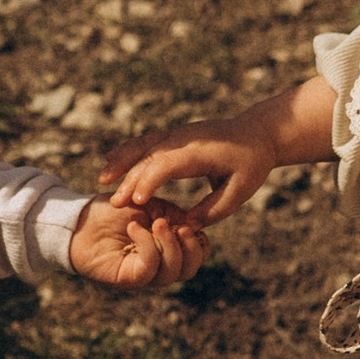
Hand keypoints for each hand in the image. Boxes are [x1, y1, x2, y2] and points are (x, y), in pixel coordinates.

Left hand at [70, 194, 209, 288]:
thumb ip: (172, 214)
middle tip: (181, 226)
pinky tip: (135, 227)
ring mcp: (142, 275)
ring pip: (171, 273)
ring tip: (157, 223)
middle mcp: (157, 267)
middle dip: (191, 247)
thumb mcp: (149, 205)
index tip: (193, 224)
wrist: (79, 219)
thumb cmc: (111, 212)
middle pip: (188, 270)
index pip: (195, 259)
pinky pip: (148, 269)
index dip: (201, 244)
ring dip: (170, 245)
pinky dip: (147, 245)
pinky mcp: (126, 278)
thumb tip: (193, 223)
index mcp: (166, 250)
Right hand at [100, 114, 280, 221]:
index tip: (136, 201)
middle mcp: (185, 139)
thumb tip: (186, 226)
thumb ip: (213, 210)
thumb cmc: (251, 164)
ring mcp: (177, 134)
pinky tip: (111, 160)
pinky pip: (146, 141)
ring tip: (102, 179)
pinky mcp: (174, 135)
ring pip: (144, 145)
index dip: (150, 180)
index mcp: (201, 152)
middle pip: (150, 156)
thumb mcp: (240, 191)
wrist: (257, 133)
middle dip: (129, 178)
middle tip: (113, 203)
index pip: (168, 164)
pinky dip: (128, 151)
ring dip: (122, 160)